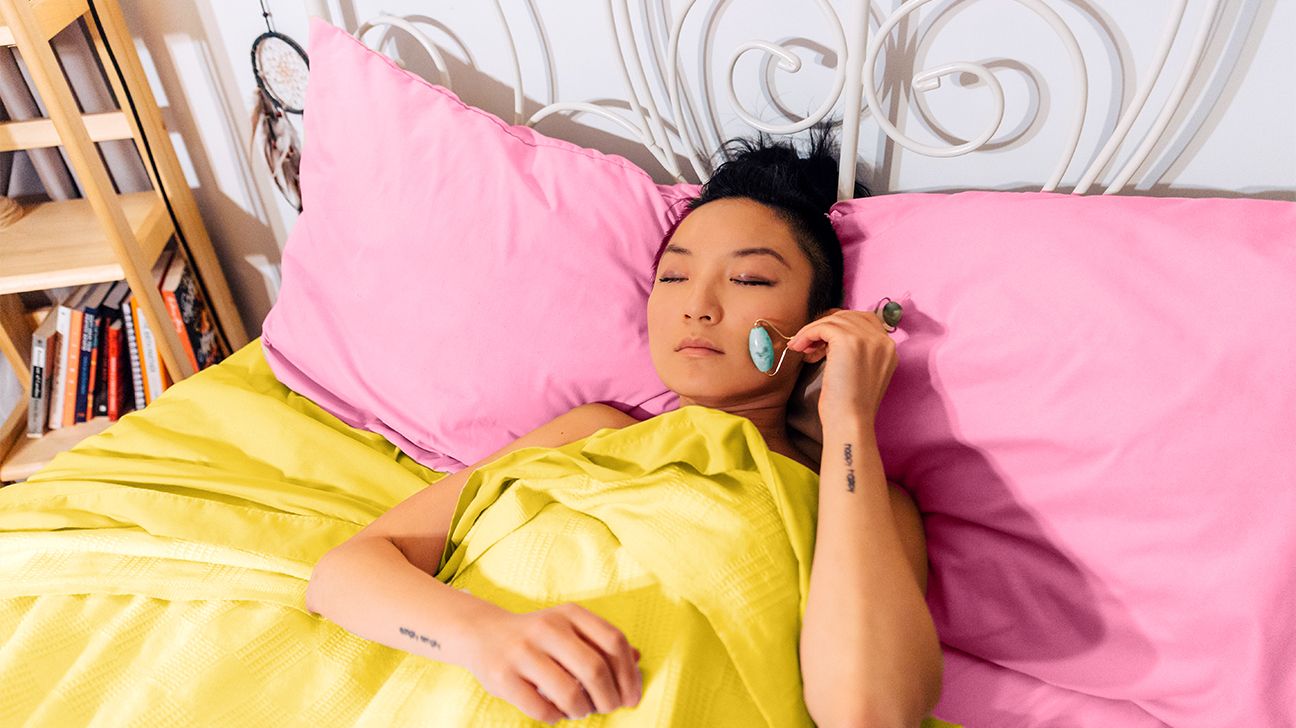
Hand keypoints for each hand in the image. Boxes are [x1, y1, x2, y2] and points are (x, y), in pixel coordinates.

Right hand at [463, 602, 642, 723]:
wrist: (482, 634)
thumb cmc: (537, 636)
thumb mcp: (570, 628)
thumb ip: (601, 641)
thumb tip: (638, 657)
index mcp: (570, 614)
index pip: (614, 641)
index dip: (630, 674)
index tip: (632, 696)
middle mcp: (547, 629)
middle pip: (595, 669)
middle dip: (609, 698)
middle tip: (609, 708)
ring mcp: (522, 652)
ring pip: (569, 693)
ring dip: (583, 710)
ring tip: (581, 710)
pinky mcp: (503, 677)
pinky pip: (541, 709)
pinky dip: (556, 717)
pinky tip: (557, 712)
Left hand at [786, 307, 897, 427]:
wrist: (850, 422)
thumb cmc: (850, 406)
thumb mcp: (862, 374)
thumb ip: (857, 353)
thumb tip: (829, 338)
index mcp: (889, 349)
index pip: (864, 320)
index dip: (840, 326)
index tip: (822, 340)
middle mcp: (882, 340)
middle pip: (848, 316)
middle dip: (825, 326)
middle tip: (808, 343)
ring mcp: (867, 338)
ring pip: (833, 320)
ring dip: (812, 331)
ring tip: (801, 348)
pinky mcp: (849, 340)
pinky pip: (822, 326)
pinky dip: (807, 334)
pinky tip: (799, 348)